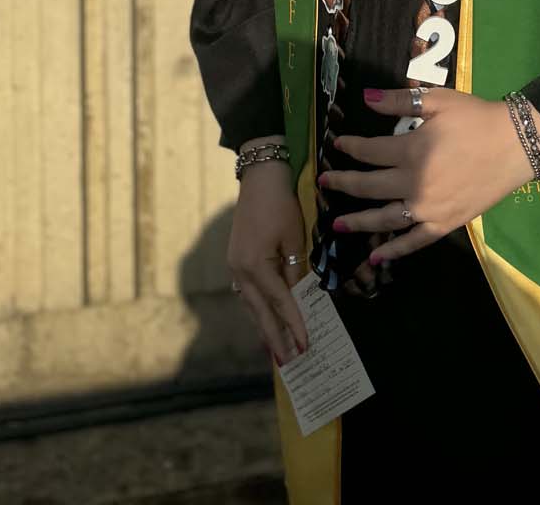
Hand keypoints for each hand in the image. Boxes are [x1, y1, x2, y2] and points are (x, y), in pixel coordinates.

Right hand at [226, 158, 308, 363]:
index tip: (305, 347)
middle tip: (287, 362)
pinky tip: (266, 317)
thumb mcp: (294, 237)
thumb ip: (296, 270)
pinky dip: (259, 307)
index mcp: (255, 266)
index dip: (293, 326)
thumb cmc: (279, 204)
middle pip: (259, 312)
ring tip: (276, 348)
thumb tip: (299, 297)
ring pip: (251, 305)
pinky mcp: (237, 260)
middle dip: (274, 337)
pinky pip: (249, 292)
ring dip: (264, 325)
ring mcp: (235, 266)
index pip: (280, 303)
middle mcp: (240, 271)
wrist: (258, 177)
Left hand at [319, 87, 539, 265]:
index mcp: (411, 152)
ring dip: (358, 221)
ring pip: (385, 219)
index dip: (351, 147)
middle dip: (344, 184)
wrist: (516, 144)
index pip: (370, 152)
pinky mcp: (445, 224)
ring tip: (337, 225)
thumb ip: (400, 102)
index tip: (337, 145)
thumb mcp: (437, 101)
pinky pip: (415, 241)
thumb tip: (366, 99)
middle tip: (324, 183)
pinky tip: (377, 257)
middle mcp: (414, 184)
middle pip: (370, 187)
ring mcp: (429, 209)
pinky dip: (395, 251)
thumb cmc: (475, 118)